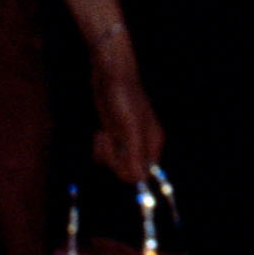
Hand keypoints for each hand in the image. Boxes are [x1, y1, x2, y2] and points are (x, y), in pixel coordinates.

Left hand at [87, 33, 165, 184]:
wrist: (110, 75)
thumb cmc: (122, 99)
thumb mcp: (128, 129)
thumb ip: (134, 154)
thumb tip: (139, 179)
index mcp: (152, 143)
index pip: (141, 174)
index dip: (125, 168)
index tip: (116, 152)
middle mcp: (143, 143)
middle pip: (128, 170)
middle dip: (112, 160)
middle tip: (107, 140)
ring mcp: (130, 139)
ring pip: (117, 163)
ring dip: (105, 153)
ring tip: (103, 134)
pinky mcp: (117, 134)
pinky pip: (109, 154)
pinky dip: (101, 148)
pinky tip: (100, 133)